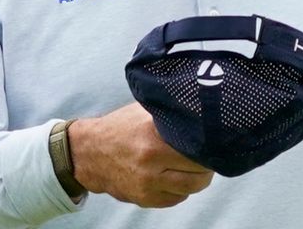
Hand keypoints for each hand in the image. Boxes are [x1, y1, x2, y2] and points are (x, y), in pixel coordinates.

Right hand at [69, 102, 213, 207]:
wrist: (89, 153)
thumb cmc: (121, 127)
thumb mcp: (144, 111)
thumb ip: (170, 110)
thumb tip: (199, 102)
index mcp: (153, 139)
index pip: (197, 150)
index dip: (210, 146)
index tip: (213, 140)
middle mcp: (150, 165)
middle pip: (199, 174)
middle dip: (207, 164)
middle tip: (207, 153)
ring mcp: (147, 186)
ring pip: (190, 189)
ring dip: (197, 178)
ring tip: (193, 165)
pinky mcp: (144, 200)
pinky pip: (176, 199)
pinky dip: (181, 189)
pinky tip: (176, 175)